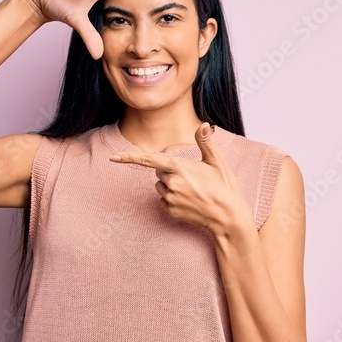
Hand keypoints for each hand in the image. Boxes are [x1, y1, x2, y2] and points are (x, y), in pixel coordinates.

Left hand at [109, 123, 251, 235]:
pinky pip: (163, 200)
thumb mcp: (217, 162)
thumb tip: (204, 124)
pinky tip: (189, 201)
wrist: (228, 217)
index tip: (113, 157)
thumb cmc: (224, 187)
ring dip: (170, 186)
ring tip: (192, 190)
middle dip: (170, 172)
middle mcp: (172, 183)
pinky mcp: (170, 211)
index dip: (129, 157)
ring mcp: (170, 199)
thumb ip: (205, 142)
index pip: (149, 159)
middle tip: (192, 178)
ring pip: (160, 186)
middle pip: (158, 172)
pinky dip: (172, 199)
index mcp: (180, 167)